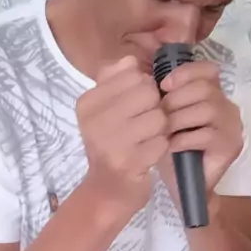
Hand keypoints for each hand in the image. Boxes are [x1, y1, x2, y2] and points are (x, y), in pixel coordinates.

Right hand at [76, 56, 167, 213]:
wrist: (107, 189)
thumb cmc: (111, 144)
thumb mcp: (104, 110)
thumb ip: (115, 80)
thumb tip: (130, 60)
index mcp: (87, 103)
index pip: (133, 75)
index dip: (144, 89)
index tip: (136, 107)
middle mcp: (95, 120)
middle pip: (149, 93)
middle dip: (155, 107)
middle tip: (146, 124)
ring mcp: (111, 142)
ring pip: (159, 116)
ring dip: (160, 129)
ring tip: (148, 139)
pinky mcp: (130, 162)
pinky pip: (163, 141)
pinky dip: (161, 147)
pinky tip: (149, 153)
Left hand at [158, 61, 243, 197]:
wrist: (183, 186)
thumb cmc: (173, 148)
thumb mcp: (167, 117)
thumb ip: (167, 97)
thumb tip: (150, 79)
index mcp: (214, 95)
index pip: (208, 70)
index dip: (185, 73)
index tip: (163, 85)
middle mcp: (228, 107)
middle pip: (205, 89)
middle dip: (176, 99)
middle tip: (159, 115)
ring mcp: (232, 127)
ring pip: (207, 109)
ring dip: (179, 119)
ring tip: (164, 132)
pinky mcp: (230, 147)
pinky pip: (206, 134)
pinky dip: (184, 139)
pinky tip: (171, 146)